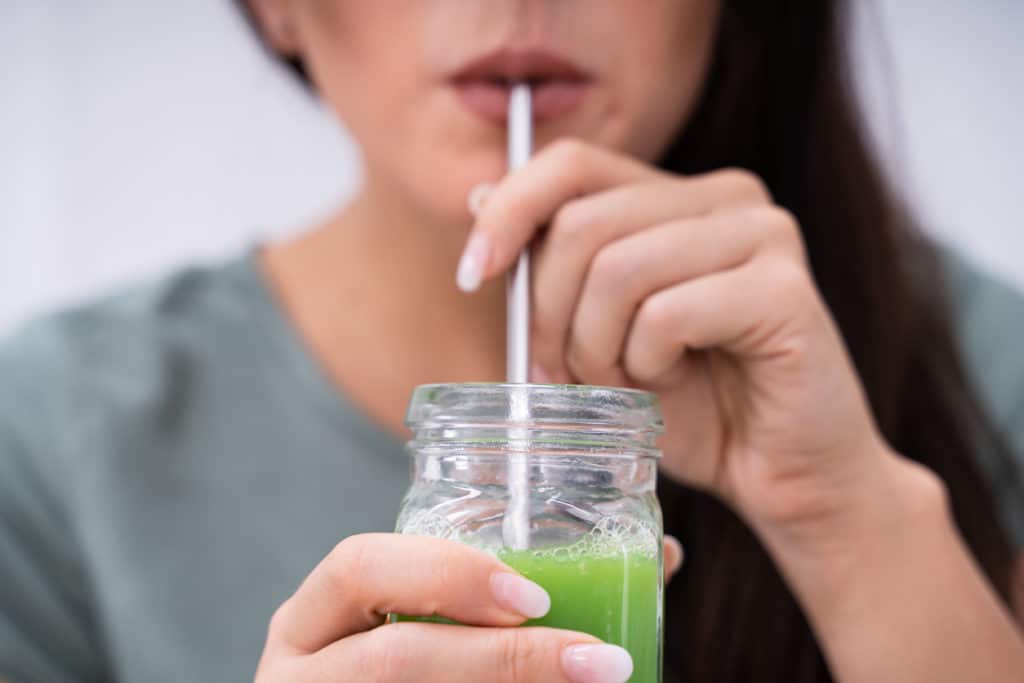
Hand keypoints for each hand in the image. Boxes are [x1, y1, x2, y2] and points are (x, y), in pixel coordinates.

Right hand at [255, 533, 681, 682]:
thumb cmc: (412, 667)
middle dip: (501, 660)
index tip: (532, 595)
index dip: (445, 574)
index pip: (358, 566)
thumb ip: (513, 598)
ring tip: (599, 681)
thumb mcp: (432, 627)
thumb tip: (663, 558)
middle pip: (389, 660)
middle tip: (596, 661)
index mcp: (315, 620)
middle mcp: (304, 674)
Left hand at [460, 139, 900, 540]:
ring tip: (622, 384)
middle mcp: (728, 198)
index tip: (475, 273)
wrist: (785, 475)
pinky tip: (670, 385)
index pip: (572, 163)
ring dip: (597, 347)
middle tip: (566, 373)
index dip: (510, 211)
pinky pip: (666, 314)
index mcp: (680, 196)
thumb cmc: (695, 406)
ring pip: (618, 269)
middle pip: (583, 223)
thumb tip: (480, 199)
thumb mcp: (600, 331)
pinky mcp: (785, 290)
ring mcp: (764, 237)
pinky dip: (645, 364)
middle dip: (550, 313)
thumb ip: (554, 266)